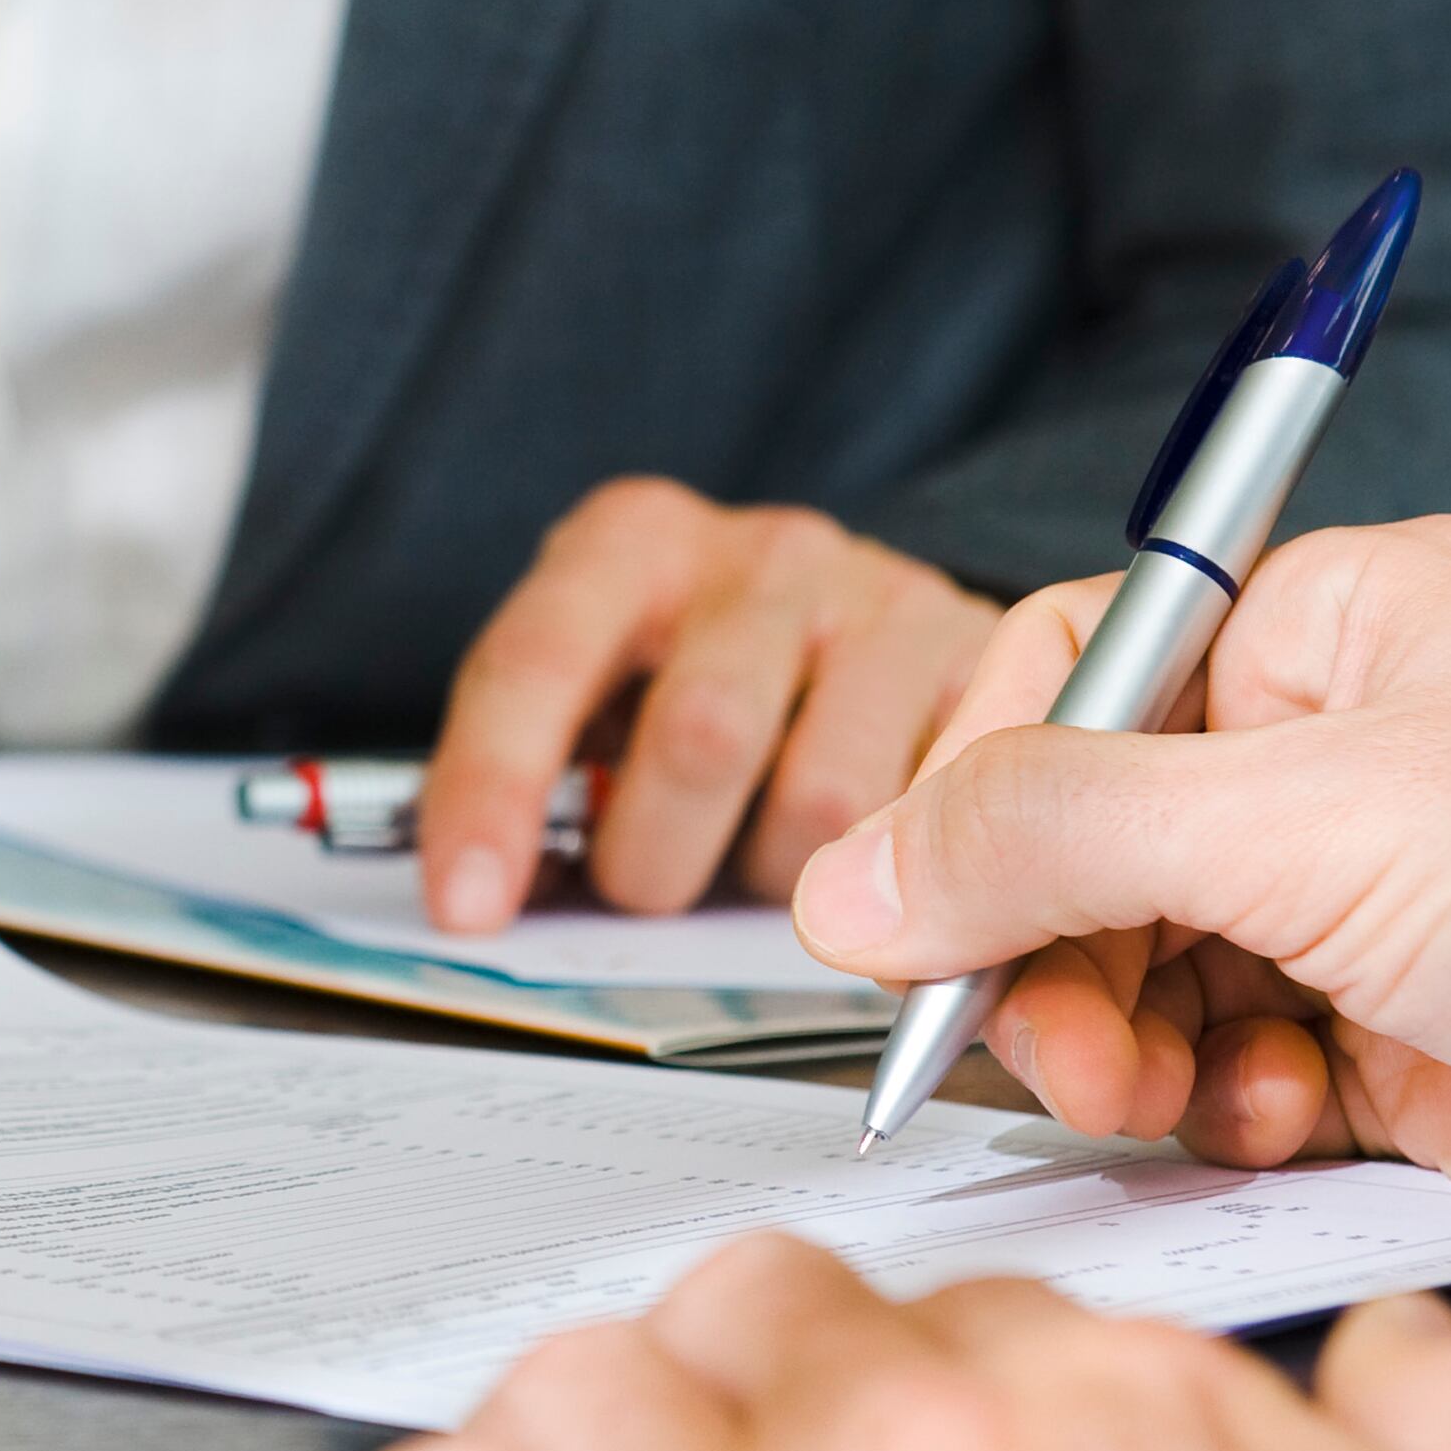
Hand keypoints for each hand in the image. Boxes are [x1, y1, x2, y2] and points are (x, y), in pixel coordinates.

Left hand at [423, 483, 1001, 929]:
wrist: (861, 620)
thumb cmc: (697, 676)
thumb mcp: (600, 696)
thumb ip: (546, 776)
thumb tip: (488, 901)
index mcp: (629, 544)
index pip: (536, 662)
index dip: (492, 791)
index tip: (468, 906)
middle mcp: (760, 554)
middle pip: (699, 736)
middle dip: (657, 859)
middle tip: (652, 888)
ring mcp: (880, 599)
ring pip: (824, 803)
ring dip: (779, 881)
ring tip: (763, 857)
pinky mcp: (983, 660)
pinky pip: (930, 818)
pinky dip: (885, 875)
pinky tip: (864, 853)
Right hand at [789, 516, 1450, 1254]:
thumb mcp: (1308, 821)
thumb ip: (1052, 839)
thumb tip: (851, 882)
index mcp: (1324, 627)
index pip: (1068, 679)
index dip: (980, 798)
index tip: (928, 916)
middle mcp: (1342, 754)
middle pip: (1088, 846)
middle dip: (1051, 955)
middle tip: (1064, 1049)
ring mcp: (1378, 905)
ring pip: (1153, 974)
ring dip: (1131, 1045)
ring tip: (1173, 1096)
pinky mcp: (1421, 1045)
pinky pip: (1245, 1075)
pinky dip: (1230, 1111)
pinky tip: (1277, 1125)